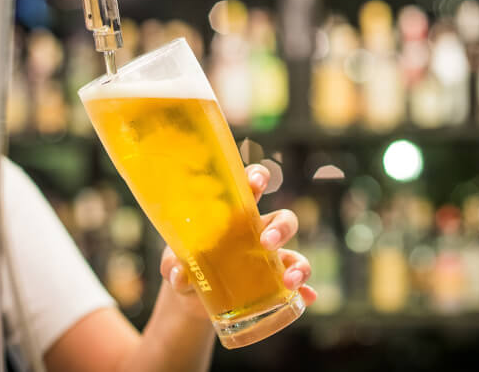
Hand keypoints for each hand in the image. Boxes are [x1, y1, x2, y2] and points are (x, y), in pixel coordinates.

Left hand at [160, 164, 316, 319]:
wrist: (192, 299)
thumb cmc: (186, 265)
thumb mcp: (174, 263)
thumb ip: (173, 265)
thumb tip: (179, 274)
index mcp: (234, 216)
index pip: (251, 188)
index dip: (258, 179)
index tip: (257, 183)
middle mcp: (258, 233)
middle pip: (282, 220)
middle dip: (281, 227)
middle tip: (267, 241)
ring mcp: (269, 260)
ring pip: (295, 254)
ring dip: (299, 265)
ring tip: (289, 280)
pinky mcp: (273, 285)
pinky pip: (296, 286)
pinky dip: (304, 292)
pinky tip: (306, 297)